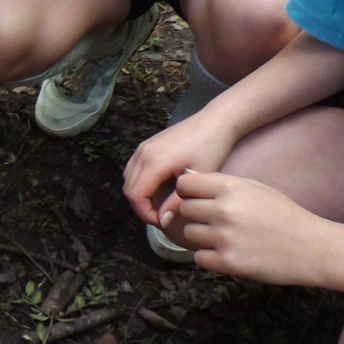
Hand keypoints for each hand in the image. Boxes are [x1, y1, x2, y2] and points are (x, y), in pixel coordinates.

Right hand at [121, 114, 237, 225]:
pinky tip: (157, 189)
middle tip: (160, 216)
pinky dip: (139, 183)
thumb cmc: (211, 148)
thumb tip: (162, 222)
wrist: (215, 122)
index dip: (144, 213)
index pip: (135, 195)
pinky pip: (133, 168)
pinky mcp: (147, 145)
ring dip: (139, 195)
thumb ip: (176, 202)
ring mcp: (143, 147)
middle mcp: (143, 153)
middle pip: (128, 188)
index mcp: (154, 161)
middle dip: (141, 206)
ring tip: (158, 205)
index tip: (161, 221)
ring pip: (128, 178)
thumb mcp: (196, 178)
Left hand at [168, 170, 328, 284]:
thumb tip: (186, 180)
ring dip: (202, 237)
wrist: (310, 247)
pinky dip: (209, 257)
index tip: (195, 198)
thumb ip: (222, 184)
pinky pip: (199, 258)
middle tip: (214, 221)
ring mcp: (225, 237)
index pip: (184, 184)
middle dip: (195, 215)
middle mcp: (224, 210)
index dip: (187, 191)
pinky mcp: (228, 262)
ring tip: (225, 237)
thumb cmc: (283, 215)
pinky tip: (227, 252)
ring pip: (189, 235)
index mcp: (230, 188)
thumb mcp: (255, 188)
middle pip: (184, 210)